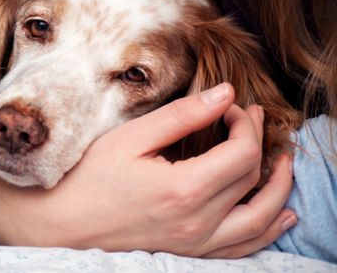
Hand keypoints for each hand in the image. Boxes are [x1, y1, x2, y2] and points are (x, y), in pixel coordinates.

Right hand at [28, 83, 295, 257]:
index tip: (232, 106)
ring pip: (260, 219)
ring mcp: (195, 243)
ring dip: (279, 190)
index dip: (246, 124)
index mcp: (184, 189)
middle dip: (260, 144)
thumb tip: (224, 94)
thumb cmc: (89, 177)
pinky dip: (268, 230)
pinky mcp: (188, 252)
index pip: (242, 153)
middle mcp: (198, 221)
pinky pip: (243, 247)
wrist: (63, 223)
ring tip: (284, 166)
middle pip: (252, 180)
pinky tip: (280, 218)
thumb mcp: (131, 138)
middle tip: (253, 120)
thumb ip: (182, 116)